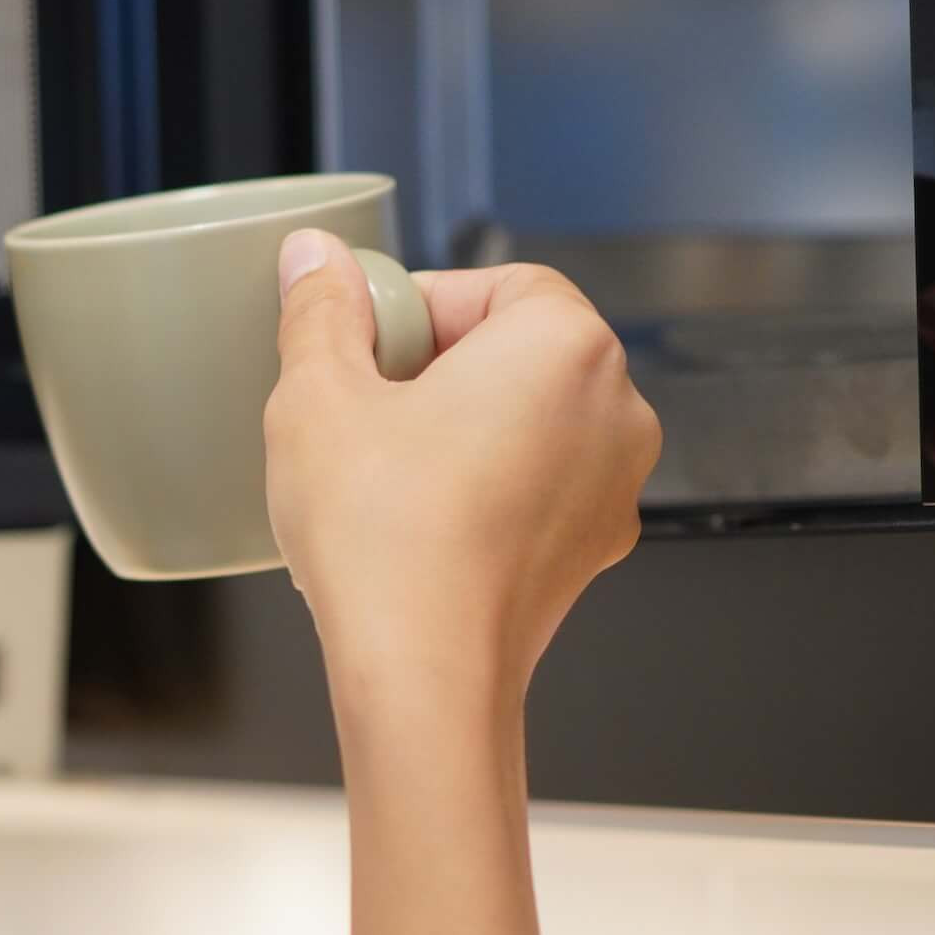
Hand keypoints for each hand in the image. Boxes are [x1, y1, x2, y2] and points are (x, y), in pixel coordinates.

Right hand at [263, 235, 657, 720]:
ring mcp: (616, 486)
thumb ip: (321, 311)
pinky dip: (485, 490)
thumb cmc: (382, 537)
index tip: (363, 347)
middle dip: (438, 369)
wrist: (424, 677)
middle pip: (517, 351)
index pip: (494, 284)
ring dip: (462, 430)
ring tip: (385, 476)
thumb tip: (317, 257)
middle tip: (362, 412)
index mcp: (566, 343)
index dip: (417, 307)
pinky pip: (537, 488)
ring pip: (528, 422)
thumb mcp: (320, 398)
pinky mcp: (594, 549)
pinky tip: (418, 525)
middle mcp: (617, 407)